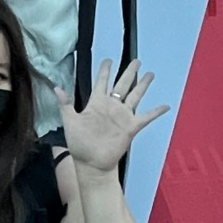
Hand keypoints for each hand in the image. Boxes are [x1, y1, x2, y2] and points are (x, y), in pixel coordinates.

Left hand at [53, 59, 168, 172]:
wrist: (91, 163)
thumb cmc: (79, 144)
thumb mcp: (70, 122)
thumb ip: (65, 104)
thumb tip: (56, 87)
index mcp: (97, 103)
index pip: (102, 82)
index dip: (105, 71)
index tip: (109, 60)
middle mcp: (111, 107)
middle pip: (122, 84)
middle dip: (129, 72)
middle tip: (136, 60)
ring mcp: (122, 116)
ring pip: (135, 96)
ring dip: (143, 85)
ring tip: (150, 74)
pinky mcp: (131, 127)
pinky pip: (146, 117)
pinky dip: (156, 112)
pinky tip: (166, 105)